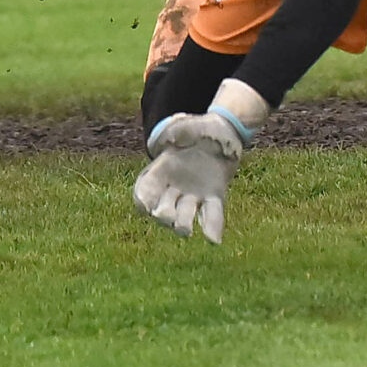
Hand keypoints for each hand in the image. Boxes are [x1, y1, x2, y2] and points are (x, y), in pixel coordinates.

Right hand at [133, 111, 247, 242]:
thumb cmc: (200, 128)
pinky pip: (211, 214)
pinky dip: (212, 227)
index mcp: (161, 170)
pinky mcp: (213, 196)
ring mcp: (193, 194)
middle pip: (162, 208)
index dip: (142, 199)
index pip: (145, 189)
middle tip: (166, 218)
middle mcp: (173, 187)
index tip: (144, 207)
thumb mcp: (188, 125)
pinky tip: (214, 241)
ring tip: (186, 232)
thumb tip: (171, 139)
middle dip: (162, 215)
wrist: (224, 133)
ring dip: (183, 224)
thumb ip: (179, 130)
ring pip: (185, 215)